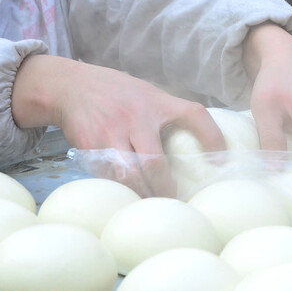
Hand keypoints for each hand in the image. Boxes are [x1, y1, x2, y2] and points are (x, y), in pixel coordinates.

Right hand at [11, 55, 224, 196]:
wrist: (71, 86)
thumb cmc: (117, 92)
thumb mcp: (147, 93)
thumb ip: (166, 113)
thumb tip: (196, 143)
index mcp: (156, 102)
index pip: (193, 114)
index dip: (211, 136)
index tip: (220, 158)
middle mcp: (135, 117)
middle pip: (155, 162)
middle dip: (165, 188)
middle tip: (173, 200)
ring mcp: (111, 132)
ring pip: (129, 175)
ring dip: (141, 194)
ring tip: (149, 204)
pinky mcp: (90, 145)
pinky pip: (107, 175)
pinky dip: (118, 188)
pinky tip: (125, 195)